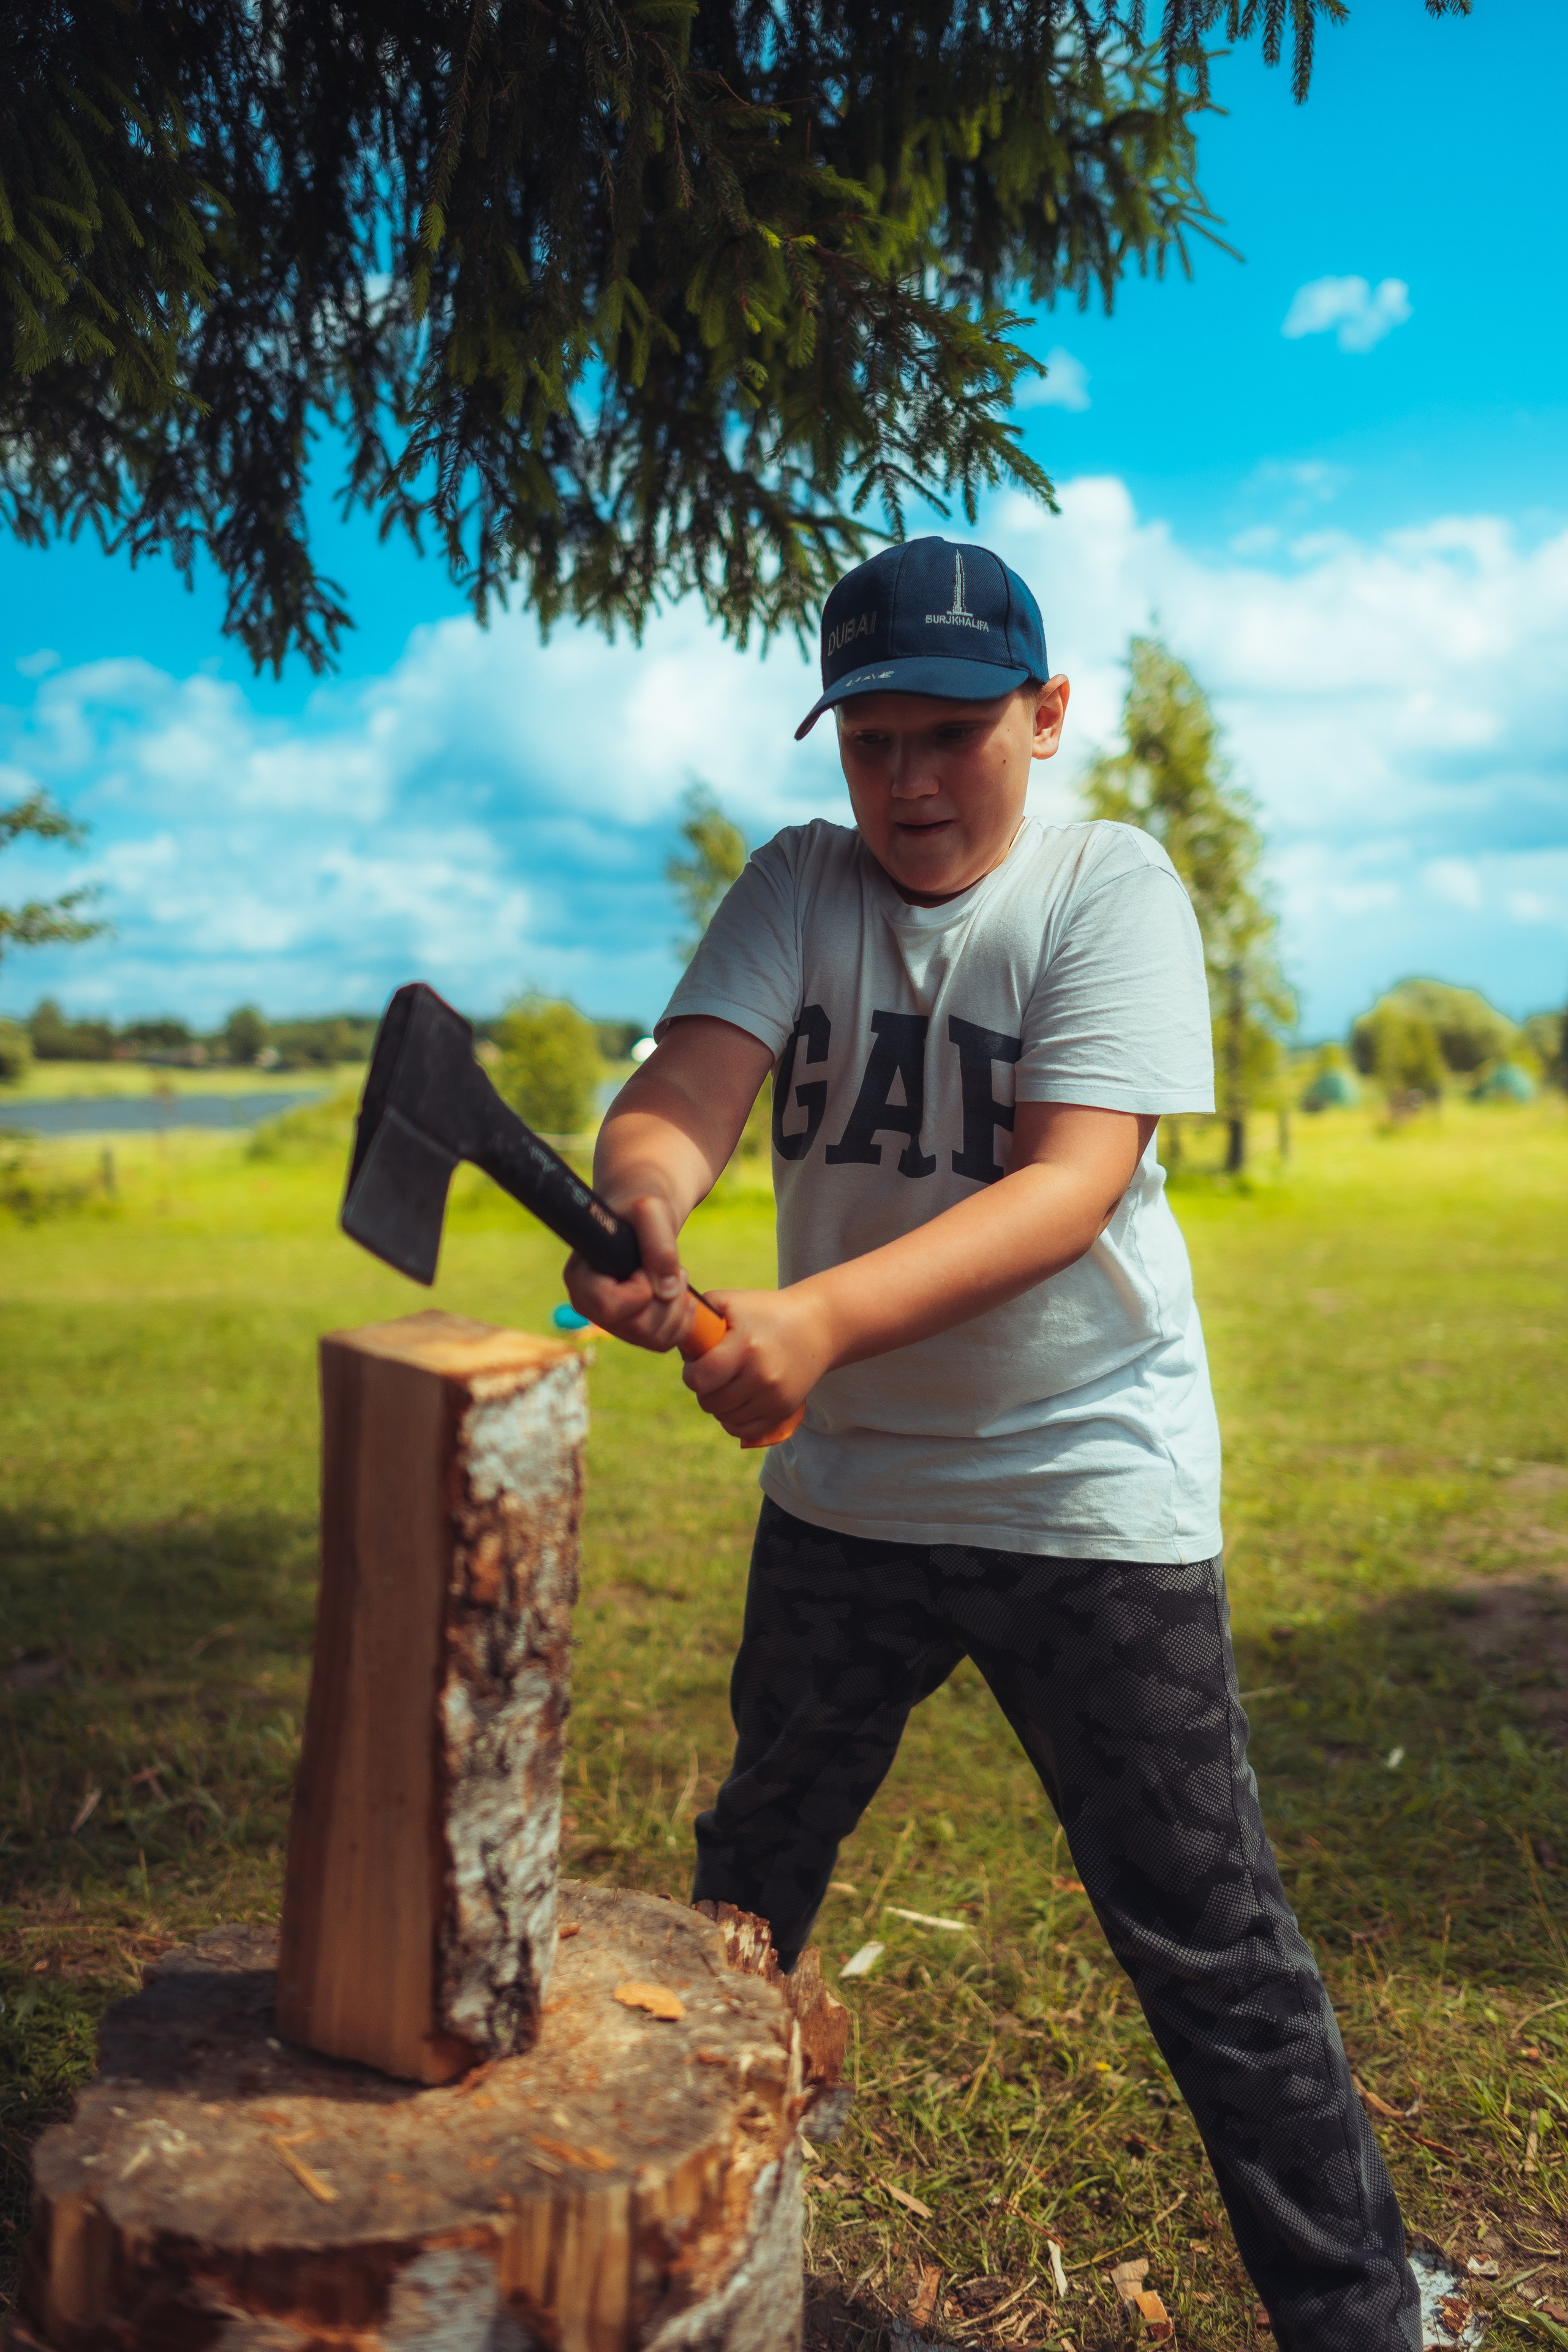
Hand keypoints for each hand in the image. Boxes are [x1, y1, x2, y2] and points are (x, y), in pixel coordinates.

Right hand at [563, 1193, 694, 1351]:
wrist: (644, 1219)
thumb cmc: (640, 1209)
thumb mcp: (651, 1212)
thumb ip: (659, 1245)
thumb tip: (668, 1291)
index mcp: (580, 1278)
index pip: (608, 1305)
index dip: (639, 1291)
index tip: (646, 1267)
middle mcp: (590, 1306)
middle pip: (636, 1328)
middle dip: (666, 1300)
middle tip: (672, 1268)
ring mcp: (611, 1322)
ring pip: (652, 1339)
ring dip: (677, 1309)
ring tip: (676, 1275)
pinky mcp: (631, 1329)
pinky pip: (663, 1343)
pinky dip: (682, 1322)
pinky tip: (682, 1295)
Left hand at [681, 1287, 831, 1444]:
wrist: (816, 1326)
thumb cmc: (764, 1312)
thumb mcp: (731, 1302)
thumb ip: (697, 1316)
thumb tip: (676, 1343)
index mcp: (745, 1346)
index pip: (700, 1378)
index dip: (692, 1372)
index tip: (699, 1362)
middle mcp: (761, 1375)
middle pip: (710, 1401)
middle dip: (704, 1388)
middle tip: (714, 1372)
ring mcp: (774, 1396)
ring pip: (724, 1418)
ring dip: (718, 1404)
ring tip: (727, 1383)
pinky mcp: (783, 1411)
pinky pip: (744, 1431)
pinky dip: (733, 1421)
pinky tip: (736, 1402)